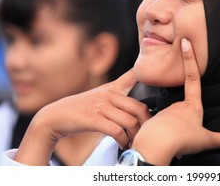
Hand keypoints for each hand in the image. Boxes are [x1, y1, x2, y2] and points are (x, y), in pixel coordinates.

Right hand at [14, 69, 150, 164]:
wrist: (56, 115)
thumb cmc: (83, 108)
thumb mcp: (101, 96)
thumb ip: (119, 97)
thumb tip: (140, 107)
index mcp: (113, 88)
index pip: (133, 75)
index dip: (147, 75)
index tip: (162, 79)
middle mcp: (109, 94)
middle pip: (140, 108)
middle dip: (147, 124)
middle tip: (146, 134)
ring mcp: (101, 106)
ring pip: (130, 122)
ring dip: (135, 136)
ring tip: (134, 143)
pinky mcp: (93, 119)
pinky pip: (116, 131)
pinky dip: (123, 141)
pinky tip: (123, 144)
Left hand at [131, 38, 219, 164]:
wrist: (156, 144)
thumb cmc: (182, 139)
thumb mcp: (206, 140)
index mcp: (191, 106)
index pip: (193, 78)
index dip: (190, 59)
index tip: (185, 42)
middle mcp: (177, 106)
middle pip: (184, 109)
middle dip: (186, 122)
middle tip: (187, 137)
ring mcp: (164, 113)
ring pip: (172, 121)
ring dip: (176, 131)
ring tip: (177, 143)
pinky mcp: (152, 122)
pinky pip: (161, 128)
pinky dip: (165, 136)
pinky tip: (166, 144)